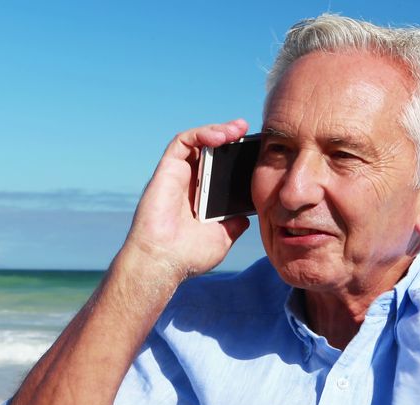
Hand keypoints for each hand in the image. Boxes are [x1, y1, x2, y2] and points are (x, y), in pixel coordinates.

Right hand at [122, 119, 251, 281]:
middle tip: (250, 133)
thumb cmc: (187, 255)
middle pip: (210, 150)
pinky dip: (202, 134)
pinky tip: (221, 136)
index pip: (219, 167)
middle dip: (231, 137)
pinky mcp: (166, 169)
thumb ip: (233, 225)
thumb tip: (246, 217)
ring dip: (219, 130)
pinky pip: (183, 142)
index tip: (256, 152)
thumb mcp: (221, 238)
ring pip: (197, 141)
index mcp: (201, 197)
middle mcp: (189, 182)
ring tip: (240, 129)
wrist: (163, 261)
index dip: (236, 156)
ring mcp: (177, 175)